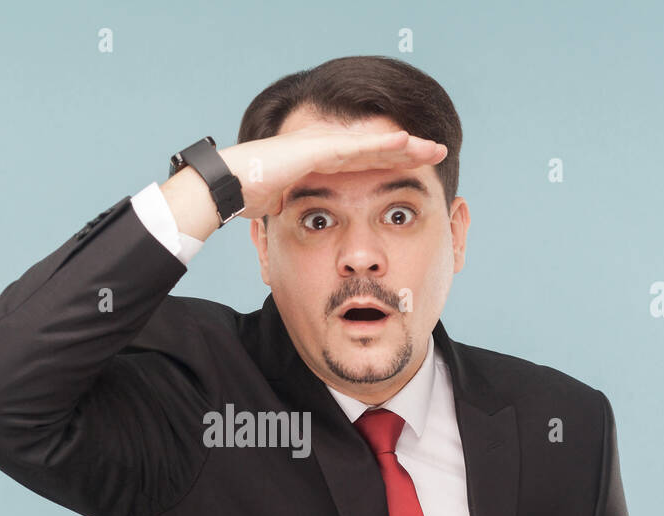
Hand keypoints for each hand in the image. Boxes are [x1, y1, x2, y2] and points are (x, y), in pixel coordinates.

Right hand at [217, 128, 447, 220]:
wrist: (227, 185)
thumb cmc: (248, 196)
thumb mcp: (285, 205)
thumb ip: (298, 208)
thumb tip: (299, 224)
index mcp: (321, 163)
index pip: (365, 162)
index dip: (393, 163)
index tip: (418, 168)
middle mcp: (325, 150)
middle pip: (376, 150)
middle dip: (408, 151)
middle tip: (437, 152)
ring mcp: (321, 145)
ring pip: (372, 144)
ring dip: (404, 145)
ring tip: (432, 146)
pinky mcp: (317, 148)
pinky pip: (357, 146)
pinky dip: (383, 144)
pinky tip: (407, 143)